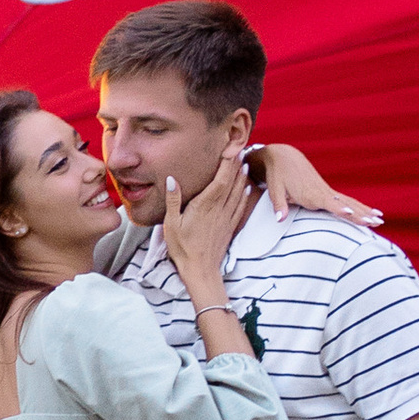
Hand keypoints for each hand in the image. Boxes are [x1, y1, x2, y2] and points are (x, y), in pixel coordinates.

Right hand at [162, 154, 247, 317]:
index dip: (226, 163)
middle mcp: (219, 209)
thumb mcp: (171, 224)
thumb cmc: (182, 248)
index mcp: (204, 206)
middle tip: (239, 148)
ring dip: (241, 176)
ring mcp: (226, 218)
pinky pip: (240, 206)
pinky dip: (245, 194)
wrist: (201, 271)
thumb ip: (173, 200)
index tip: (229, 148)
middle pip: (231, 182)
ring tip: (244, 161)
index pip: (220, 179)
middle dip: (235, 165)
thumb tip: (172, 178)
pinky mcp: (230, 227)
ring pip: (238, 192)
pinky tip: (247, 187)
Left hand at [257, 142, 381, 225]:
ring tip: (380, 220)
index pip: (328, 202)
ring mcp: (327, 191)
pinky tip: (372, 213)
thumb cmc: (278, 175)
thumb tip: (279, 219)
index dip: (339, 208)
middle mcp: (322, 192)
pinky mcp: (328, 192)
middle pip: (345, 204)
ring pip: (350, 202)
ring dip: (365, 211)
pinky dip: (360, 207)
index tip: (351, 213)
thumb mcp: (275, 189)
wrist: (284, 157)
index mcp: (310, 193)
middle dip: (360, 213)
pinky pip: (347, 200)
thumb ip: (279, 205)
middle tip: (375, 222)